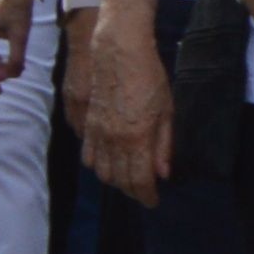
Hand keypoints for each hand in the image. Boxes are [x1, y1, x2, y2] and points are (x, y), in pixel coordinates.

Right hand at [74, 17, 173, 204]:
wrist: (118, 51)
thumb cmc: (149, 77)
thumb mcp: (167, 111)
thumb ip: (164, 145)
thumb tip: (162, 173)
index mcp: (135, 138)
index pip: (138, 181)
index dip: (146, 196)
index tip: (154, 201)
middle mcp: (112, 140)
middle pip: (118, 179)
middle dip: (132, 191)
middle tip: (144, 191)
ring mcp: (96, 132)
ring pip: (100, 171)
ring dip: (115, 180)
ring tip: (129, 179)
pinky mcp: (87, 123)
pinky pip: (88, 155)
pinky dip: (98, 166)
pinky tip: (110, 163)